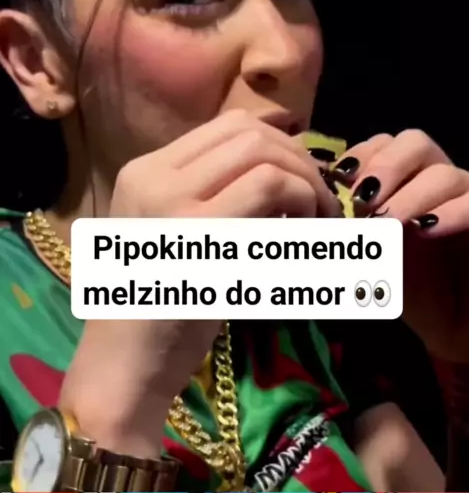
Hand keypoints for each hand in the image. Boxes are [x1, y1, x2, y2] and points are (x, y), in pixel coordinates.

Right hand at [61, 110, 338, 455]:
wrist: (123, 366)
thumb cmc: (156, 311)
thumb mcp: (179, 237)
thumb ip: (218, 199)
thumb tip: (287, 169)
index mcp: (145, 171)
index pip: (227, 126)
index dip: (280, 146)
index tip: (302, 182)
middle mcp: (153, 174)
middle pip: (248, 132)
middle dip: (298, 160)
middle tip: (320, 202)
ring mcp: (170, 199)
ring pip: (262, 153)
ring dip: (305, 181)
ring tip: (318, 221)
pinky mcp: (197, 231)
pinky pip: (268, 187)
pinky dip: (301, 202)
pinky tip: (307, 237)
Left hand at [332, 130, 468, 363]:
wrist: (466, 332)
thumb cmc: (421, 299)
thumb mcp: (375, 267)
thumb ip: (351, 238)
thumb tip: (316, 219)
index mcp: (407, 185)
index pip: (383, 146)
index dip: (360, 156)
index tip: (338, 181)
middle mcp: (440, 184)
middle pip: (414, 142)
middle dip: (384, 165)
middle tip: (363, 200)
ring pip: (445, 172)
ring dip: (411, 194)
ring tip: (388, 224)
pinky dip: (455, 211)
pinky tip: (428, 228)